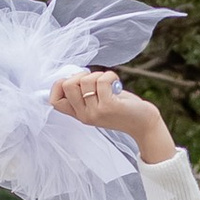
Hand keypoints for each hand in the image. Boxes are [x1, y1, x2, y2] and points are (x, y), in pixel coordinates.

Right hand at [49, 67, 175, 163]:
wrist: (144, 124)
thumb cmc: (122, 108)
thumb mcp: (98, 103)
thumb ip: (84, 94)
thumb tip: (71, 75)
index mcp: (79, 114)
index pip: (54, 101)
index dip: (58, 85)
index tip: (75, 80)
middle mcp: (84, 115)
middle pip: (66, 85)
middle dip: (80, 75)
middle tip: (95, 80)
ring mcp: (95, 112)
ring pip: (85, 80)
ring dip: (99, 75)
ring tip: (109, 84)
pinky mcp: (109, 107)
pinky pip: (102, 80)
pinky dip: (110, 75)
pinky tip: (116, 83)